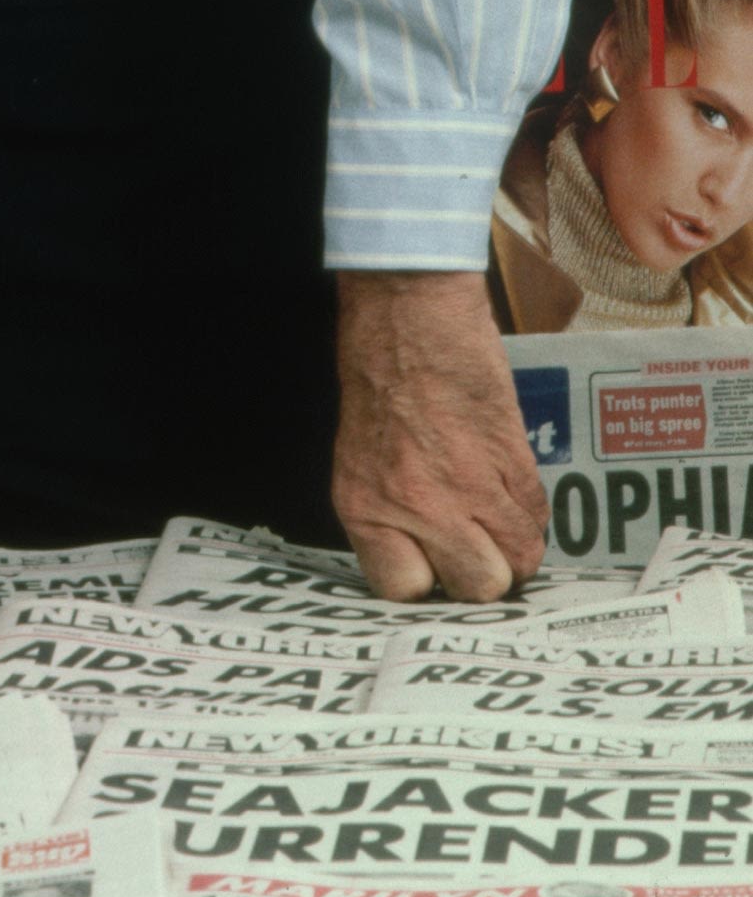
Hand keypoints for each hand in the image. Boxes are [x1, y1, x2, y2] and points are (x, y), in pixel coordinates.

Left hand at [332, 270, 546, 601]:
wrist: (408, 307)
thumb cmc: (376, 370)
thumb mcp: (359, 452)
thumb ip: (388, 510)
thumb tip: (427, 556)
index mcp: (364, 504)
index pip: (403, 590)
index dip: (426, 580)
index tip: (433, 564)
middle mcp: (415, 505)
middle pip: (475, 587)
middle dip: (480, 570)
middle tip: (473, 541)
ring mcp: (468, 486)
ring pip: (518, 561)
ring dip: (513, 547)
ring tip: (497, 518)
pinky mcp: (511, 459)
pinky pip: (537, 519)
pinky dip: (530, 515)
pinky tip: (511, 491)